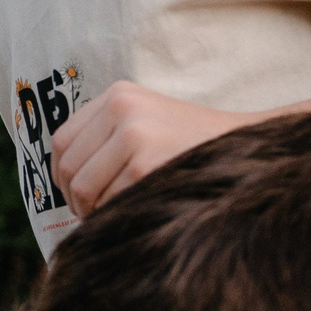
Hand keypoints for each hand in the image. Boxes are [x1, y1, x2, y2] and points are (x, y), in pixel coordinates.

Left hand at [50, 81, 261, 214]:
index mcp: (117, 95)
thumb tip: (64, 179)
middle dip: (76, 200)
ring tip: (119, 215)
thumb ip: (106, 137)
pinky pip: (110, 202)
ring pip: (85, 189)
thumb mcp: (147, 120)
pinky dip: (118, 216)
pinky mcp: (146, 165)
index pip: (61, 142)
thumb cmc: (192, 144)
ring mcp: (134, 135)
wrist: (248, 150)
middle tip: (93, 215)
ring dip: (97, 211)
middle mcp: (121, 108)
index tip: (74, 195)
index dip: (62, 176)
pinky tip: (138, 213)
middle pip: (69, 168)